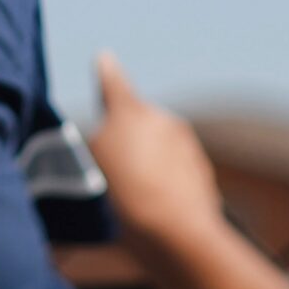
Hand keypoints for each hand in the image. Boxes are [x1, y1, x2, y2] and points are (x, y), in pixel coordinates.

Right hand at [88, 52, 222, 252]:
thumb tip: (101, 139)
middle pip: (135, 124)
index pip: (112, 84)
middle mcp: (163, 121)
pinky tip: (150, 212)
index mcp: (130, 112)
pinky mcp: (201, 176)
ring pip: (155, 152)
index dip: (105, 73)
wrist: (175, 232)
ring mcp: (186, 148)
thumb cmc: (122, 194)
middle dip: (123, 141)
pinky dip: (162, 187)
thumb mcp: (87, 165)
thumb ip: (92, 142)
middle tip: (104, 174)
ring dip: (144, 168)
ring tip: (127, 202)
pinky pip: (172, 176)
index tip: (104, 57)